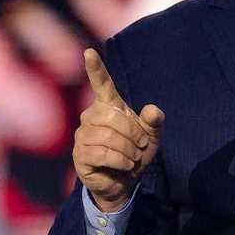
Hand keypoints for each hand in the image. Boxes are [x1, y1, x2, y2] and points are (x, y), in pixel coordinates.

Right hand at [73, 48, 164, 211]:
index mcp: (108, 106)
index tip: (89, 52)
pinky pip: (101, 153)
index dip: (96, 68)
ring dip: (128, 150)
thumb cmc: (135, 153)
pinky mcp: (80, 154)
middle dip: (133, 134)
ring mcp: (82, 135)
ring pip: (107, 137)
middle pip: (113, 117)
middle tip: (141, 146)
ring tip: (132, 158)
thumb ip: (154, 122)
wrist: (124, 181)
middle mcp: (91, 116)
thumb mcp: (151, 137)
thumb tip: (153, 110)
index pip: (101, 84)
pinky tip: (125, 165)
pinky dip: (119, 160)